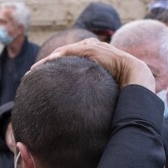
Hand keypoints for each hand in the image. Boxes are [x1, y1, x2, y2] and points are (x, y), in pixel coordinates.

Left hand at [32, 38, 155, 91]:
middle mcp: (91, 52)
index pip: (67, 62)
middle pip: (63, 55)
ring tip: (36, 68)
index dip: (53, 69)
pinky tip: (50, 61)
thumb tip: (77, 118)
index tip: (38, 79)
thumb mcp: (99, 95)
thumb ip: (88, 99)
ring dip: (50, 59)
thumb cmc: (121, 93)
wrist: (137, 81)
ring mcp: (94, 49)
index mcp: (91, 62)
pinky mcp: (96, 50)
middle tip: (31, 73)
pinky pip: (74, 51)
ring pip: (66, 51)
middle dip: (47, 63)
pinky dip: (62, 55)